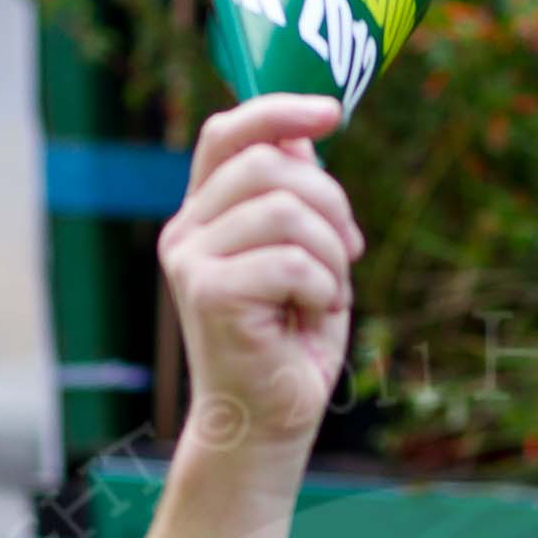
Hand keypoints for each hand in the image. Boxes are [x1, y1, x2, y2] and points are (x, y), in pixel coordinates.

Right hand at [158, 93, 363, 458]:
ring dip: (330, 251)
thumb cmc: (288, 350)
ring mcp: (192, 262)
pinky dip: (322, 285)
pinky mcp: (210, 295)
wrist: (264, 428)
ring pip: (286, 209)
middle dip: (330, 200)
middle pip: (269, 163)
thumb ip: (298, 201)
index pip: (228, 134)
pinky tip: (315, 314)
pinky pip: (290, 260)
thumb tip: (304, 137)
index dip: (279, 110)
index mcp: (204, 217)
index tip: (333, 112)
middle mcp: (186, 233)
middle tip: (351, 249)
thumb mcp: (305, 262)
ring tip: (330, 292)